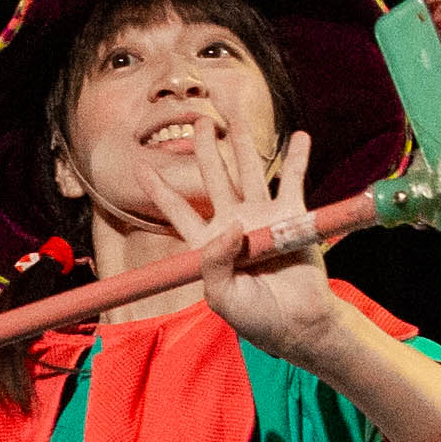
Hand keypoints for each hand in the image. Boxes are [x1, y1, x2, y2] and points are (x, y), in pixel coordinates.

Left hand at [149, 127, 336, 360]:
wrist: (298, 325)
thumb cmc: (256, 318)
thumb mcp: (222, 297)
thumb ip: (215, 262)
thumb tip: (231, 226)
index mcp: (209, 243)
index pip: (179, 211)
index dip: (160, 189)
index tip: (140, 166)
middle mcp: (234, 224)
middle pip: (215, 177)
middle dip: (206, 149)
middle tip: (199, 121)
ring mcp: (264, 217)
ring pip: (250, 171)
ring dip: (245, 143)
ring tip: (237, 116)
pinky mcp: (293, 217)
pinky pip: (294, 181)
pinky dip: (298, 158)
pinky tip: (300, 136)